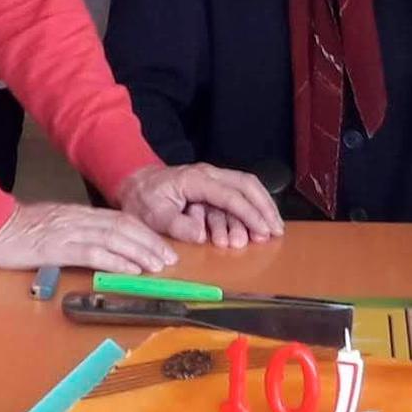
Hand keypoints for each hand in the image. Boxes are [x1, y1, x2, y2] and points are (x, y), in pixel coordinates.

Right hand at [0, 201, 176, 272]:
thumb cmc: (21, 230)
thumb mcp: (56, 226)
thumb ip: (78, 232)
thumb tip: (102, 246)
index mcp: (81, 214)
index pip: (122, 220)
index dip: (145, 233)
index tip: (163, 247)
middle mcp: (81, 220)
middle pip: (124, 228)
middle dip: (150, 243)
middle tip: (170, 259)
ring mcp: (70, 232)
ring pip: (114, 239)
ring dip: (140, 252)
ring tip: (158, 266)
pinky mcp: (58, 248)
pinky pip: (93, 253)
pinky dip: (115, 261)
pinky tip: (130, 270)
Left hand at [117, 163, 284, 249]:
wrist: (134, 183)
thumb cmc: (143, 199)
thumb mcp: (154, 215)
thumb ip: (177, 225)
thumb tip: (202, 235)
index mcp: (196, 179)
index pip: (230, 196)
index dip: (249, 214)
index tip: (264, 230)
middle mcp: (209, 175)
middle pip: (247, 185)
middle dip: (264, 207)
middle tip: (276, 229)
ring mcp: (212, 180)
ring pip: (245, 189)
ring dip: (257, 212)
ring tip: (263, 236)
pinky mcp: (211, 188)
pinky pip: (234, 197)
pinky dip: (245, 213)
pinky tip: (251, 229)